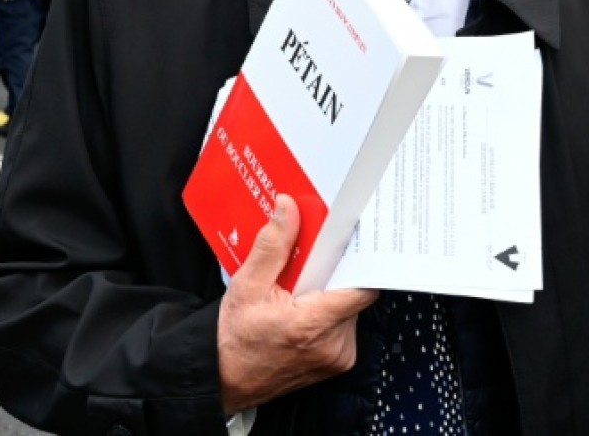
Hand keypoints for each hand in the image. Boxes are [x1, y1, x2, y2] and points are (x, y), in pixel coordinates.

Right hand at [216, 195, 376, 414]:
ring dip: (329, 294)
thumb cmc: (234, 338)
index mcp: (314, 324)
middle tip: (306, 264)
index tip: (344, 243)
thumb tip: (288, 208)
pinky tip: (300, 310)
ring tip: (298, 290)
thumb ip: (272, 245)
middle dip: (332, 274)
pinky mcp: (337, 363)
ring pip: (349, 308)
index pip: (362, 287)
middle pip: (353, 293)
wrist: (226, 380)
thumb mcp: (247, 285)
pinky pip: (343, 326)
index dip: (356, 262)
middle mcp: (334, 344)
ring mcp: (338, 357)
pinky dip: (327, 313)